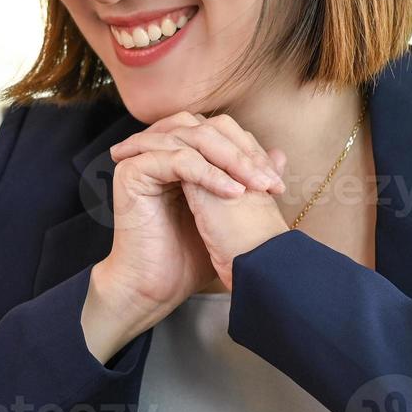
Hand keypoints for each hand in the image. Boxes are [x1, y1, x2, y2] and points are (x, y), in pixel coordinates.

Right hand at [90, 112, 284, 334]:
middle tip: (267, 182)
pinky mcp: (132, 172)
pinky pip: (177, 160)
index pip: (217, 131)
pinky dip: (207, 173)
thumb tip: (279, 154)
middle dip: (241, 152)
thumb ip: (249, 178)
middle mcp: (157, 150)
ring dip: (229, 159)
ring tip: (254, 186)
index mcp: (177, 154)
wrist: (158, 285)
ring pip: (191, 137)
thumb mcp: (231, 209)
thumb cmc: (190, 253)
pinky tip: (231, 192)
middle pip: (204, 126)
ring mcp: (142, 158)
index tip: (276, 182)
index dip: (249, 149)